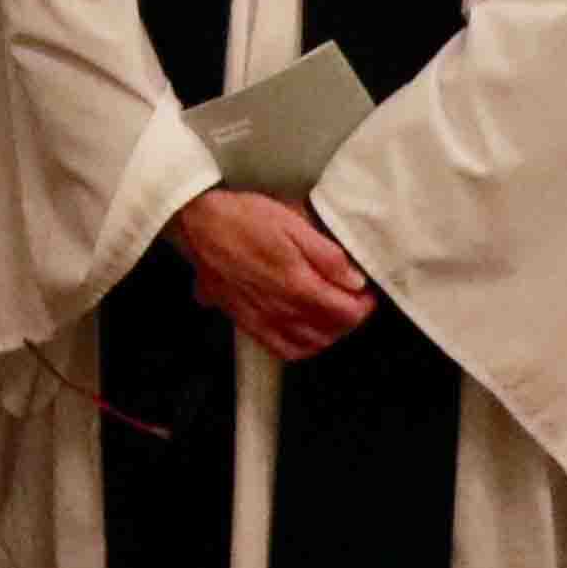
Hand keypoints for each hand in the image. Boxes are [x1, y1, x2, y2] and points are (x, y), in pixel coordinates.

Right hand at [167, 190, 375, 362]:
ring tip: (334, 315)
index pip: (347, 312)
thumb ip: (327, 256)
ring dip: (330, 334)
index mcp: (298, 285)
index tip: (367, 292)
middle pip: (332, 331)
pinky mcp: (248, 323)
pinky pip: (283, 349)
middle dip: (350, 319)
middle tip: (355, 300)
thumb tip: (356, 281)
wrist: (199, 225)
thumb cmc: (246, 218)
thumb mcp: (293, 223)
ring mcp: (264, 321)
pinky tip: (307, 334)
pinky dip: (303, 348)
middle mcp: (283, 311)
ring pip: (310, 344)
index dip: (364, 305)